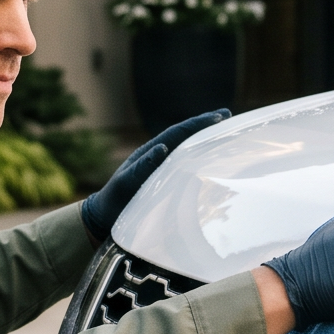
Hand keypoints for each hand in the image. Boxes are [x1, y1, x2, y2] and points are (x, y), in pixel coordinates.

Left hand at [82, 109, 228, 241]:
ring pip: (186, 149)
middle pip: (185, 136)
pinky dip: (200, 159)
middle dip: (205, 125)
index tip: (219, 117)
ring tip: (226, 132)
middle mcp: (157, 157)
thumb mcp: (125, 183)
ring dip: (205, 140)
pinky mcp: (164, 181)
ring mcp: (161, 168)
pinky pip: (185, 166)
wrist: (105, 217)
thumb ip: (142, 166)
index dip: (198, 124)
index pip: (177, 133)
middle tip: (228, 116)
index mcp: (149, 152)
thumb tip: (161, 148)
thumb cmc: (114, 200)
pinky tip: (213, 160)